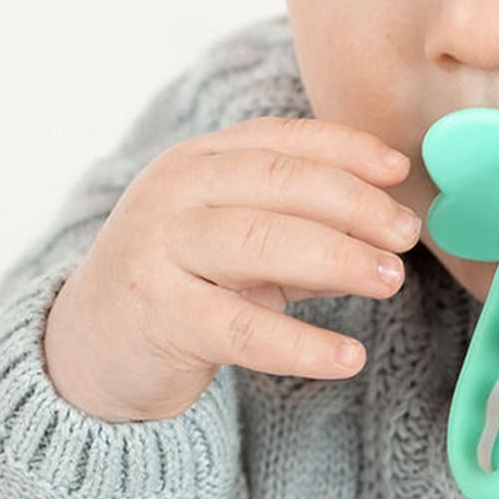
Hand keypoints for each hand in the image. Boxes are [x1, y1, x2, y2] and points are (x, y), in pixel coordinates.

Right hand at [43, 117, 421, 421]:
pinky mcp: (158, 315)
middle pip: (278, 183)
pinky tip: (348, 357)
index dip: (346, 149)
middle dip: (355, 205)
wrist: (89, 347)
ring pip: (261, 243)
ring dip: (338, 260)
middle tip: (408, 234)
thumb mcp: (243, 244)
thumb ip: (308, 230)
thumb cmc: (184, 283)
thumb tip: (391, 230)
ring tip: (392, 281)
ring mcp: (160, 250)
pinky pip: (242, 328)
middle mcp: (175, 193)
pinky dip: (301, 343)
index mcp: (200, 161)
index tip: (399, 169)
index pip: (281, 140)